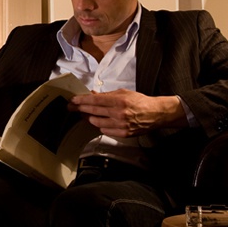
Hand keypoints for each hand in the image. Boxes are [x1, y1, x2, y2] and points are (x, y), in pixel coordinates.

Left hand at [70, 89, 186, 137]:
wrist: (155, 114)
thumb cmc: (140, 102)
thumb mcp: (123, 93)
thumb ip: (107, 95)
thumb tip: (92, 94)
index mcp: (119, 101)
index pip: (95, 100)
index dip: (82, 100)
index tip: (73, 100)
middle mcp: (119, 113)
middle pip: (93, 111)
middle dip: (80, 109)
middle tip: (72, 107)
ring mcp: (120, 125)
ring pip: (96, 122)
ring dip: (89, 118)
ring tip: (86, 114)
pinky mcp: (123, 134)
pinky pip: (104, 130)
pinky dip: (100, 125)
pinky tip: (100, 121)